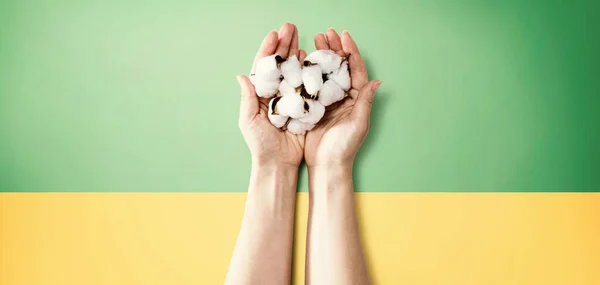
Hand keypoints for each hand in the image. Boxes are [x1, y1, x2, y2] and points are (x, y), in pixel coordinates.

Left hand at [237, 23, 307, 167]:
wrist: (278, 163)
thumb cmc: (260, 144)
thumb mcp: (249, 121)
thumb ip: (247, 99)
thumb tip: (241, 76)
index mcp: (260, 94)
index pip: (264, 67)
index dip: (269, 50)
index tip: (274, 34)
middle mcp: (275, 93)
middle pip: (280, 64)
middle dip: (285, 44)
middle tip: (290, 27)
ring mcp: (290, 98)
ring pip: (294, 71)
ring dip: (297, 53)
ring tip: (301, 37)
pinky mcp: (304, 106)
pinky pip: (307, 85)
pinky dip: (309, 72)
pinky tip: (311, 59)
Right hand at [305, 29, 380, 167]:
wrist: (326, 165)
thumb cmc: (344, 147)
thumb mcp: (358, 123)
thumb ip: (365, 101)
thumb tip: (376, 81)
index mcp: (357, 99)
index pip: (355, 70)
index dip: (350, 52)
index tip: (344, 36)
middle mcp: (344, 97)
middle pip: (340, 67)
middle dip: (334, 49)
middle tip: (326, 33)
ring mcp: (329, 101)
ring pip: (326, 73)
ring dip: (322, 56)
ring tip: (315, 41)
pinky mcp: (315, 107)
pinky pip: (313, 84)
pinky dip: (309, 71)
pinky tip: (303, 60)